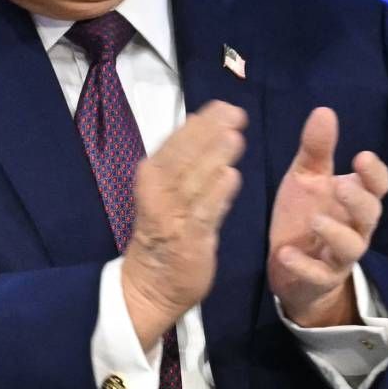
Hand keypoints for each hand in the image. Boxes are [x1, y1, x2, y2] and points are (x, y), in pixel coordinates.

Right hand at [121, 100, 247, 350]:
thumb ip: (187, 164)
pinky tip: (231, 177)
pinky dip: (216, 194)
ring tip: (235, 137)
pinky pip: (203, 213)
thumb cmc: (165, 232)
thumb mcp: (168, 192)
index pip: (177, 142)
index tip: (224, 105)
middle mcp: (158, 190)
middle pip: (183, 155)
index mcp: (152, 175)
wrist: (152, 283)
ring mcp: (171, 214)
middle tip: (235, 113)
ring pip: (193, 180)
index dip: (200, 123)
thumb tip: (205, 126)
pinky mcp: (188, 239)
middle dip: (208, 132)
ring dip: (212, 157)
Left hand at [268, 106, 387, 327]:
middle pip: (370, 215)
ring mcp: (338, 255)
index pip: (377, 187)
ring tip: (315, 221)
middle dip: (360, 201)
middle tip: (342, 187)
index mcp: (354, 200)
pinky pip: (318, 274)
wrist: (292, 267)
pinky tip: (285, 253)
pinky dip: (303, 265)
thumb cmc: (305, 215)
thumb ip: (316, 149)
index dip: (375, 174)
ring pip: (351, 247)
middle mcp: (354, 227)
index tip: (362, 157)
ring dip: (335, 234)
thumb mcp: (307, 179)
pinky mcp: (319, 277)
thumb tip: (325, 110)